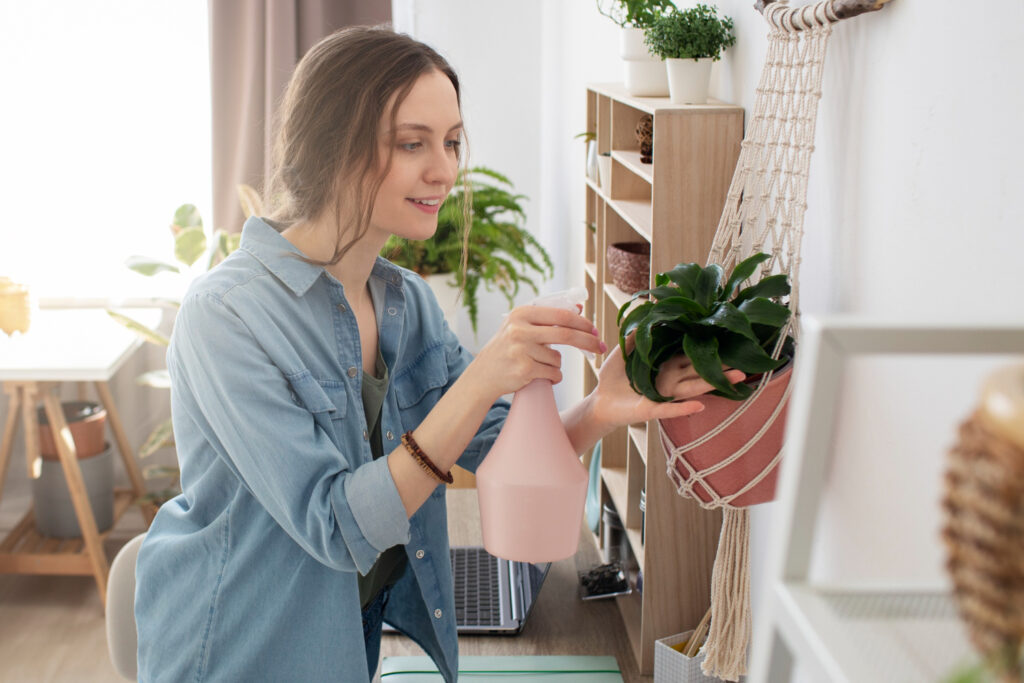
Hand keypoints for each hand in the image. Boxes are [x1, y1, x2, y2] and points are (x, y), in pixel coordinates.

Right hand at [467, 305, 606, 399]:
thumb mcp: (520, 326)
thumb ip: (547, 317)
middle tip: (600, 347)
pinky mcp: (524, 370)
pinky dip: (554, 376)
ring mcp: (522, 350)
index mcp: (522, 313)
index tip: (595, 330)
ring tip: (539, 365)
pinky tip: (539, 375)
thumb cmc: (506, 348)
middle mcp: (520, 329)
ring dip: (556, 364)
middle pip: (567, 335)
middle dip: (588, 342)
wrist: (483, 375)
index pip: (562, 315)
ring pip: (558, 358)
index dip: (582, 323)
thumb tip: (578, 307)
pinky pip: (554, 373)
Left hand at [590, 336, 744, 428]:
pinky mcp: (653, 409)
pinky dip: (684, 408)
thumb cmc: (614, 376)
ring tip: (737, 377)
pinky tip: (700, 406)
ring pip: (693, 388)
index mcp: (667, 364)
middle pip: (700, 370)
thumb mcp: (624, 350)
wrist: (600, 400)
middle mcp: (671, 378)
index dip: (708, 347)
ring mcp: (665, 394)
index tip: (728, 337)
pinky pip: (671, 409)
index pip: (692, 354)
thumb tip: (650, 309)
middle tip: (745, 358)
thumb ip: (638, 333)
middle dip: (722, 365)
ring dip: (713, 384)